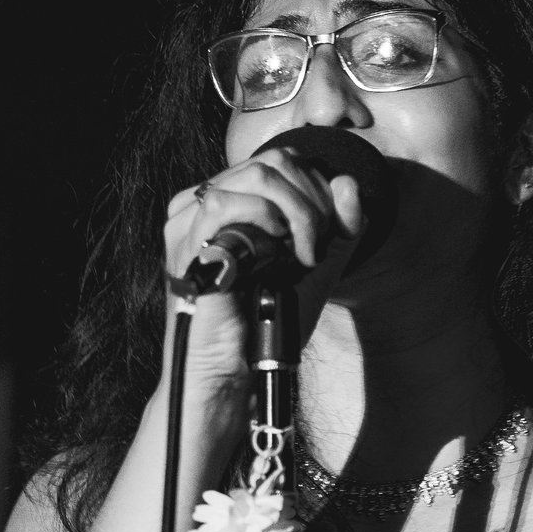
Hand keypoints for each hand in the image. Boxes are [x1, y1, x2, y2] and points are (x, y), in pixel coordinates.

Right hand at [156, 150, 369, 394]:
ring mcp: (187, 218)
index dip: (320, 191)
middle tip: (318, 249)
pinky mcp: (185, 241)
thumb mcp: (316, 266)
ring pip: (259, 175)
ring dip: (299, 214)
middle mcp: (200, 201)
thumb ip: (338, 226)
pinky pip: (228, 203)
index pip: (283, 162)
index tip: (330, 237)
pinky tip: (278, 256)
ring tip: (301, 256)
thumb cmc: (267, 322)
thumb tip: (347, 183)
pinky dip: (269, 223)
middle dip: (315, 203)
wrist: (235, 370)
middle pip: (275, 161)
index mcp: (226, 200)